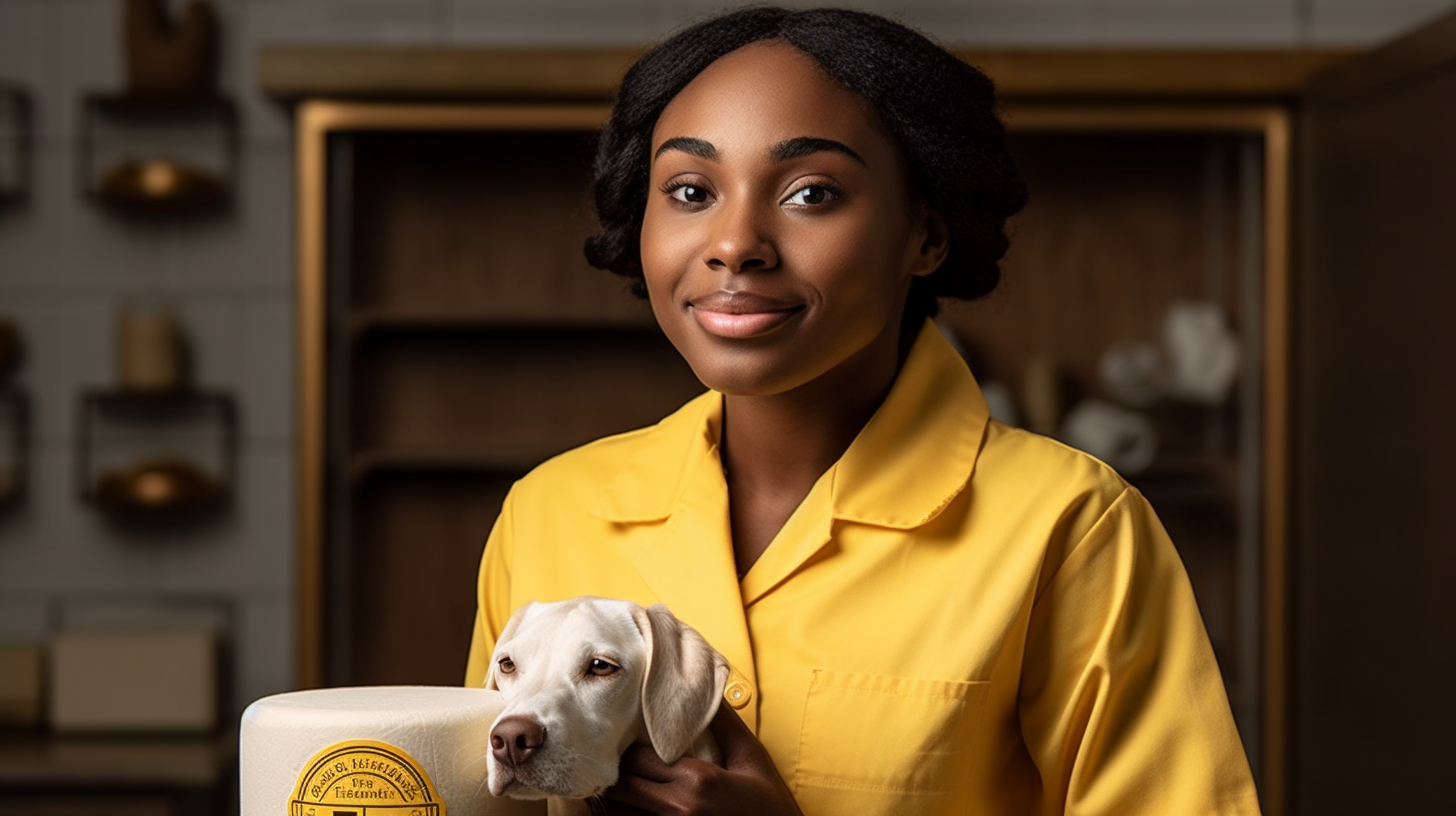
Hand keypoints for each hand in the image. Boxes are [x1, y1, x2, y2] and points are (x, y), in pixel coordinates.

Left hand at [598, 705, 802, 815]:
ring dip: (620, 796)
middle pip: (622, 785)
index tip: (631, 736)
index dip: (630, 746)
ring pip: (619, 811)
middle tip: (622, 757)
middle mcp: (678, 811)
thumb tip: (709, 687)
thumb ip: (725, 723)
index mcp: (697, 782)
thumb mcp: (751, 758)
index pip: (638, 757)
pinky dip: (627, 814)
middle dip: (620, 770)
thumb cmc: (768, 803)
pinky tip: (638, 803)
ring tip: (629, 781)